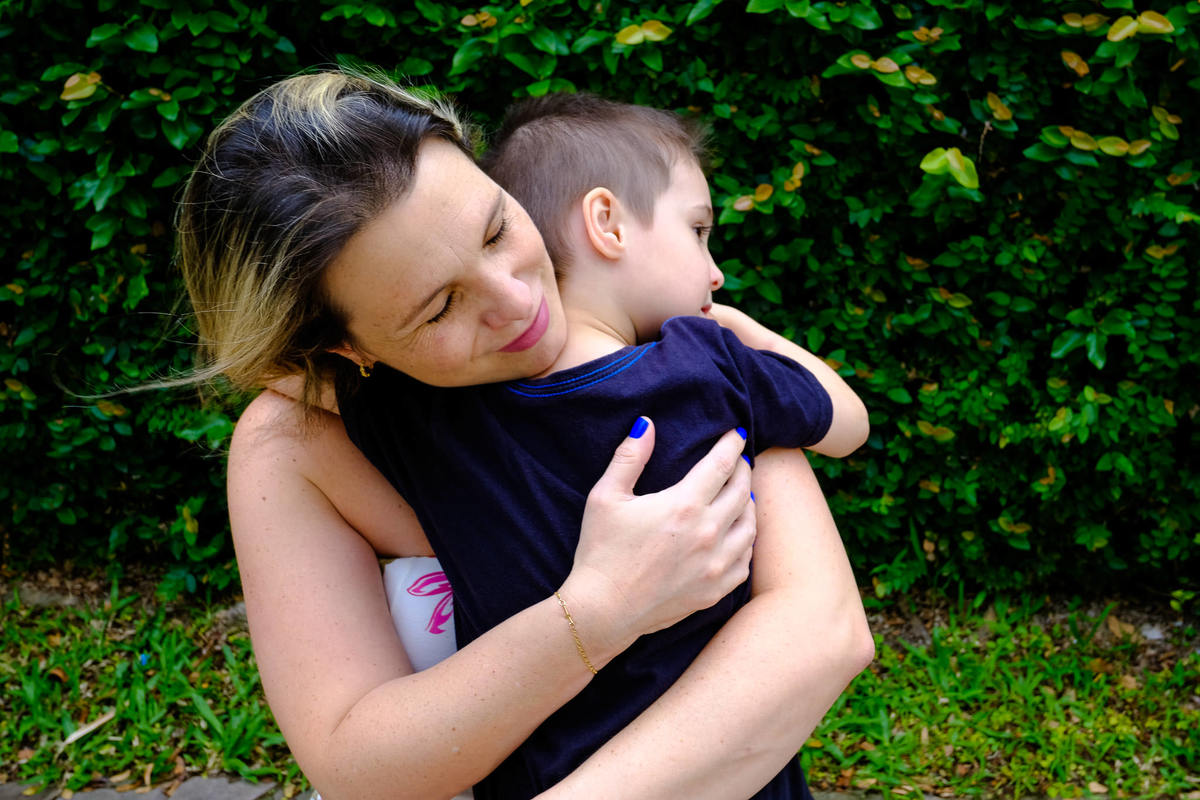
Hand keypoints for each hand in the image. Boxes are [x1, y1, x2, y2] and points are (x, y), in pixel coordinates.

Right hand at [559, 418, 755, 657]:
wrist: (603, 610)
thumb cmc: (601, 551)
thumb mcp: (606, 497)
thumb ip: (629, 457)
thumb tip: (646, 424)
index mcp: (684, 505)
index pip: (721, 465)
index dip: (731, 445)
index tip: (735, 434)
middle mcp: (708, 533)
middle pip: (742, 492)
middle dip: (744, 471)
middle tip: (740, 461)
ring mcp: (715, 565)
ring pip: (750, 526)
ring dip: (749, 505)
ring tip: (742, 495)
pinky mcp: (714, 590)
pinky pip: (744, 561)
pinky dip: (745, 542)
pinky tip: (737, 535)